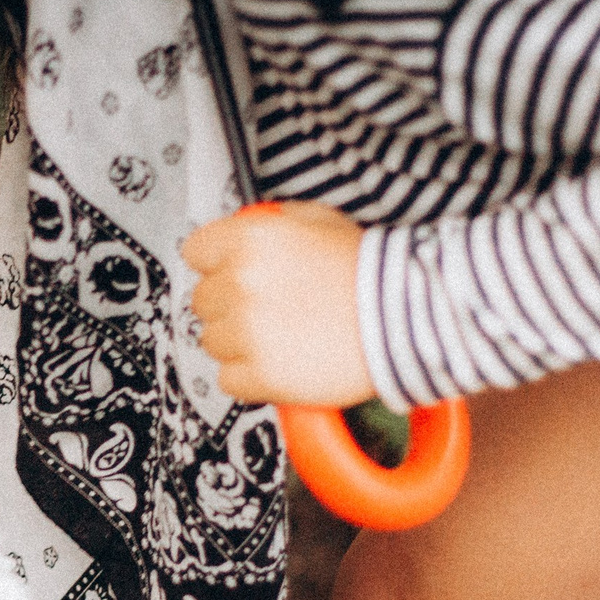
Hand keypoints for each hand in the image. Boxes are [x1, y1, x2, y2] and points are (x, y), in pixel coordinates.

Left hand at [182, 201, 377, 406]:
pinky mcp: (260, 375)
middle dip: (229, 305)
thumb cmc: (365, 270)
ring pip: (212, 342)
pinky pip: (228, 380)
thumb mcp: (317, 218)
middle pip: (202, 301)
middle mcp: (240, 284)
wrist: (403, 316)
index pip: (195, 252)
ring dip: (239, 343)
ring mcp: (247, 332)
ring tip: (281, 336)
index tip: (231, 274)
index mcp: (249, 241)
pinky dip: (251, 377)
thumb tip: (242, 232)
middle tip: (268, 309)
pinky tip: (281, 362)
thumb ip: (269, 224)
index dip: (216, 265)